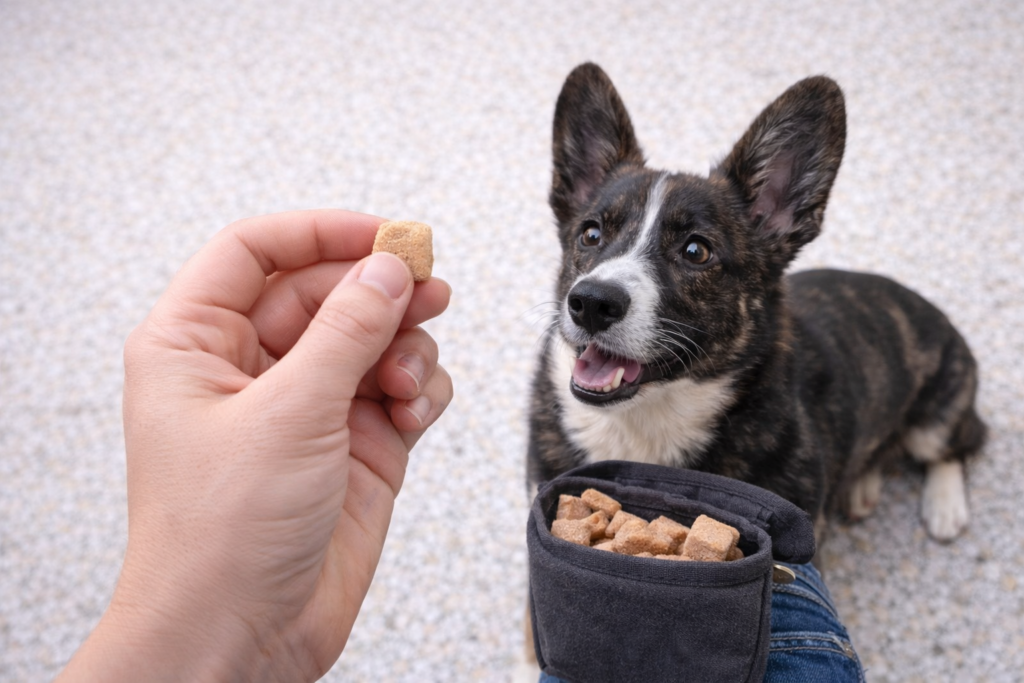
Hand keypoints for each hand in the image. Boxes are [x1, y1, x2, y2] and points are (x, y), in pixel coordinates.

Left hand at [58, 210, 452, 681]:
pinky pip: (401, 388)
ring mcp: (308, 406)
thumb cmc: (223, 534)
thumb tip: (389, 268)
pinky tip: (415, 410)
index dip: (321, 231)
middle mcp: (253, 367)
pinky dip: (421, 390)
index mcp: (197, 343)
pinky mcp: (356, 444)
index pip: (257, 251)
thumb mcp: (286, 413)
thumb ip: (347, 330)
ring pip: (373, 337)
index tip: (384, 233)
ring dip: (406, 346)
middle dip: (381, 289)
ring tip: (410, 379)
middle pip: (328, 291)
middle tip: (430, 286)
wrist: (244, 636)